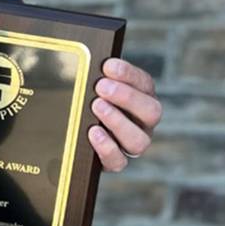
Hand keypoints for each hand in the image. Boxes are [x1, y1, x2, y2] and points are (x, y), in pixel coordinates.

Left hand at [88, 57, 160, 171]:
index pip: (144, 83)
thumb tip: (93, 64)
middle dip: (127, 97)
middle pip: (152, 112)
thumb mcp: (91, 85)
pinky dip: (107, 147)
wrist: (72, 132)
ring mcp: (131, 144)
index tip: (108, 66)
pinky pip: (119, 162)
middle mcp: (143, 122)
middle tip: (101, 87)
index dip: (128, 74)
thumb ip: (95, 75)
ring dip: (118, 122)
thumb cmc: (86, 100)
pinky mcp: (115, 162)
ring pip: (139, 140)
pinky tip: (93, 132)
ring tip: (96, 107)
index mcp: (142, 97)